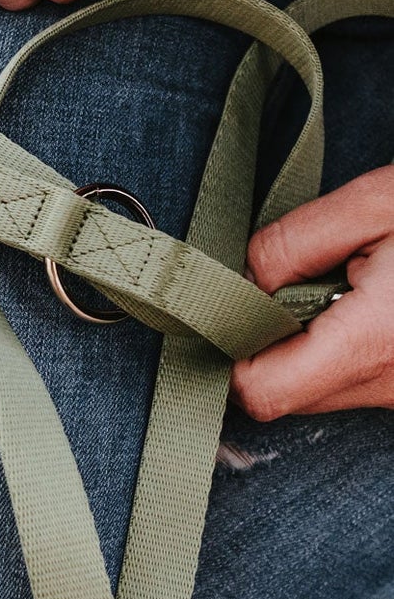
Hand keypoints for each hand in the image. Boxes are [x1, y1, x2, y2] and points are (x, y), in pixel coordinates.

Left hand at [233, 167, 393, 418]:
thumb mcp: (376, 204)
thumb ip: (294, 244)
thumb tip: (237, 280)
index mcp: (377, 341)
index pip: (261, 391)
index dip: (226, 349)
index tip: (221, 301)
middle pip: (284, 394)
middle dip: (263, 342)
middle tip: (281, 280)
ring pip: (322, 390)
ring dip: (305, 343)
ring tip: (341, 283)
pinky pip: (359, 382)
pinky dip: (342, 347)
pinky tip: (366, 299)